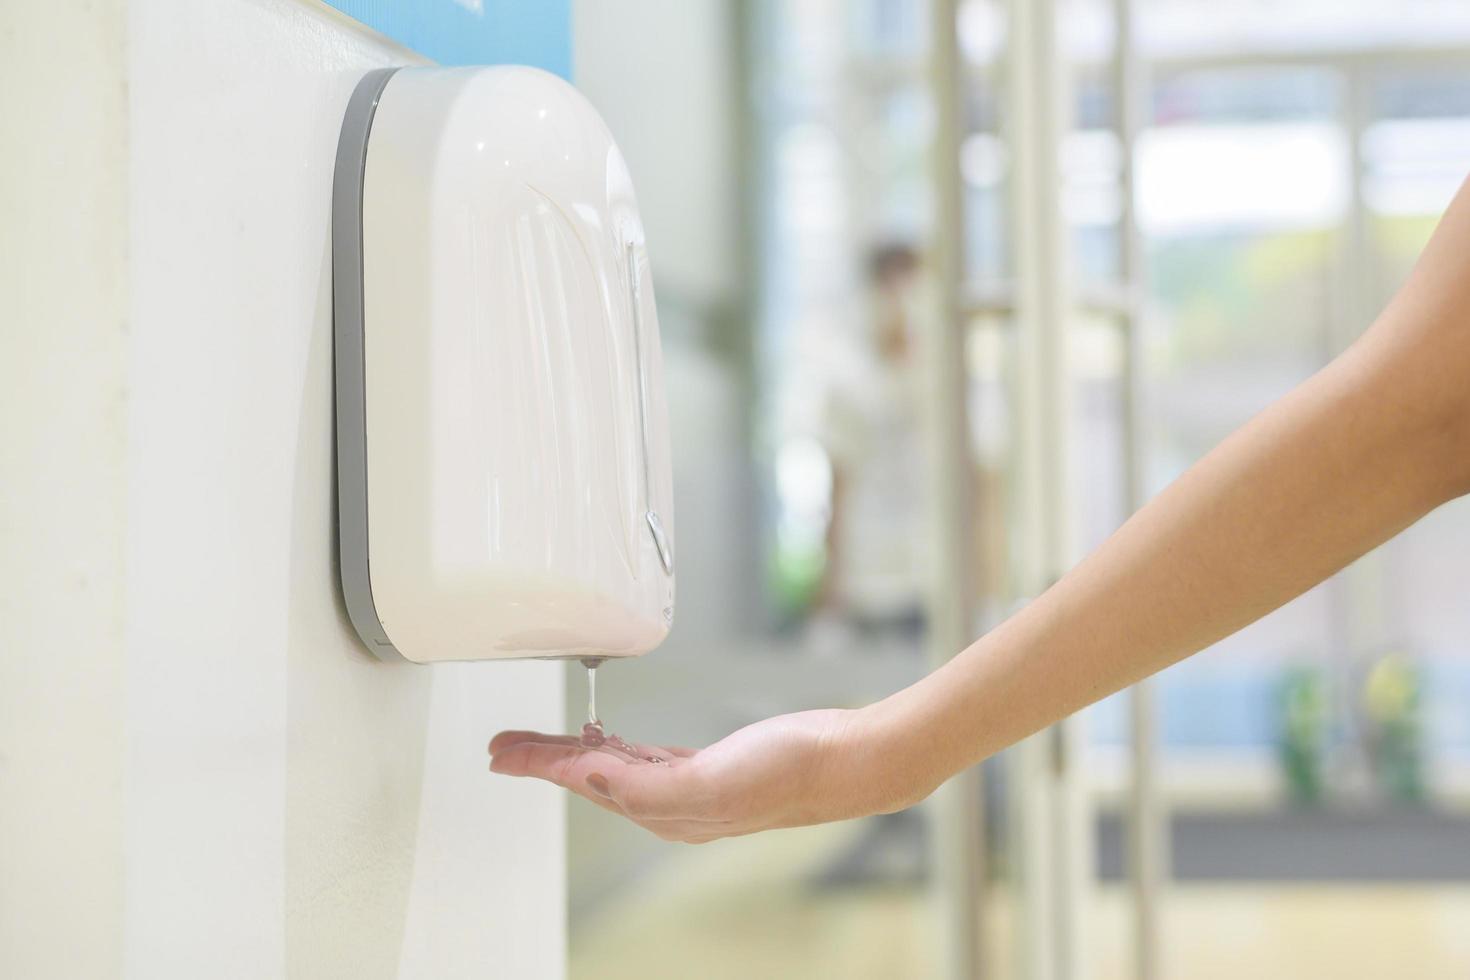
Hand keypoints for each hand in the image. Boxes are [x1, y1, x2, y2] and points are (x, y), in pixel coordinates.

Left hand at [488, 707, 913, 842]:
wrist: (843, 761)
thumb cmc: (789, 771)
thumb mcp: (711, 780)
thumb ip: (646, 785)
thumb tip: (590, 778)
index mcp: (664, 807)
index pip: (585, 780)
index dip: (540, 765)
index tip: (503, 753)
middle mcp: (669, 801)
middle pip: (589, 775)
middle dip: (543, 759)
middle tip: (501, 745)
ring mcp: (687, 784)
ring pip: (612, 766)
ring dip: (571, 752)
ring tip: (537, 742)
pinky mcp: (706, 765)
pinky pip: (643, 757)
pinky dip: (614, 746)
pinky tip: (604, 740)